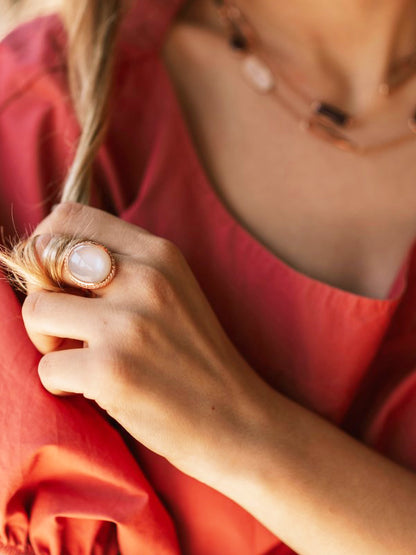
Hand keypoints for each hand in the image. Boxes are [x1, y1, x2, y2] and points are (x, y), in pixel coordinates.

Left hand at [22, 203, 266, 483]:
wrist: (236, 418)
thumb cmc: (195, 357)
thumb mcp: (172, 291)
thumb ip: (121, 267)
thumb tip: (46, 260)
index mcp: (159, 254)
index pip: (71, 217)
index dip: (46, 244)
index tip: (55, 278)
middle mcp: (144, 279)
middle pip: (43, 256)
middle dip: (41, 292)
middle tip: (65, 324)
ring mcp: (128, 325)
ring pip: (35, 309)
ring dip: (45, 340)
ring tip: (76, 357)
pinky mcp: (111, 371)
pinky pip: (46, 367)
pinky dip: (59, 383)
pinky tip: (92, 389)